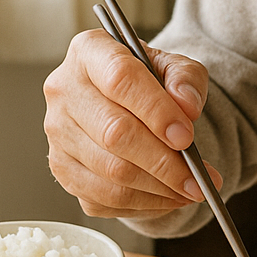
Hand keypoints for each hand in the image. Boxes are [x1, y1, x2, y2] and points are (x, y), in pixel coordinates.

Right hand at [44, 30, 222, 218]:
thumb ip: (186, 79)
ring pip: (110, 172)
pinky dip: (142, 204)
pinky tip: (168, 197)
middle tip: (198, 179)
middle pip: (114, 132)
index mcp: (89, 51)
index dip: (156, 111)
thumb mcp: (176, 66)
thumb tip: (187, 105)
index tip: (186, 137)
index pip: (120, 79)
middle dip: (163, 162)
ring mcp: (58, 133)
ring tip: (191, 190)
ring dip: (158, 188)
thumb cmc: (149, 81)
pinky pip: (103, 198)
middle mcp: (64, 91)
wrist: (127, 101)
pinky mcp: (62, 169)